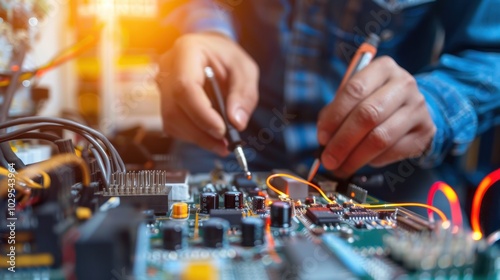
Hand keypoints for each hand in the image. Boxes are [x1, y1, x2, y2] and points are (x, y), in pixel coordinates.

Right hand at [157, 32, 258, 155]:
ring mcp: (162, 85)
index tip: (222, 130)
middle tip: (225, 144)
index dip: (202, 114)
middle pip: (175, 109)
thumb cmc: (227, 57)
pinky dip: (192, 135)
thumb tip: (237, 122)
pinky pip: (173, 125)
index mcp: (186, 51)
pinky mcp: (164, 101)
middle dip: (201, 132)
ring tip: (221, 143)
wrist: (212, 52)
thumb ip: (244, 94)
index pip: (185, 87)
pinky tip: (209, 135)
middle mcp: (168, 68)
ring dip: (197, 138)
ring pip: (171, 121)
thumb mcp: (245, 69)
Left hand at [317, 56, 435, 176]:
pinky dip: (374, 161)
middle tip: (328, 159)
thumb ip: (337, 111)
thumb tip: (324, 139)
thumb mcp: (356, 96)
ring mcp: (418, 107)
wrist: (412, 107)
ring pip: (381, 137)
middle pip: (368, 115)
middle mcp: (404, 84)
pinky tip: (363, 162)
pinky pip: (394, 151)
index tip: (322, 137)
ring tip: (341, 167)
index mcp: (383, 68)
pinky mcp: (425, 130)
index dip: (334, 116)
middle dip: (343, 142)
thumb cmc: (375, 100)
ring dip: (356, 157)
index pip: (354, 90)